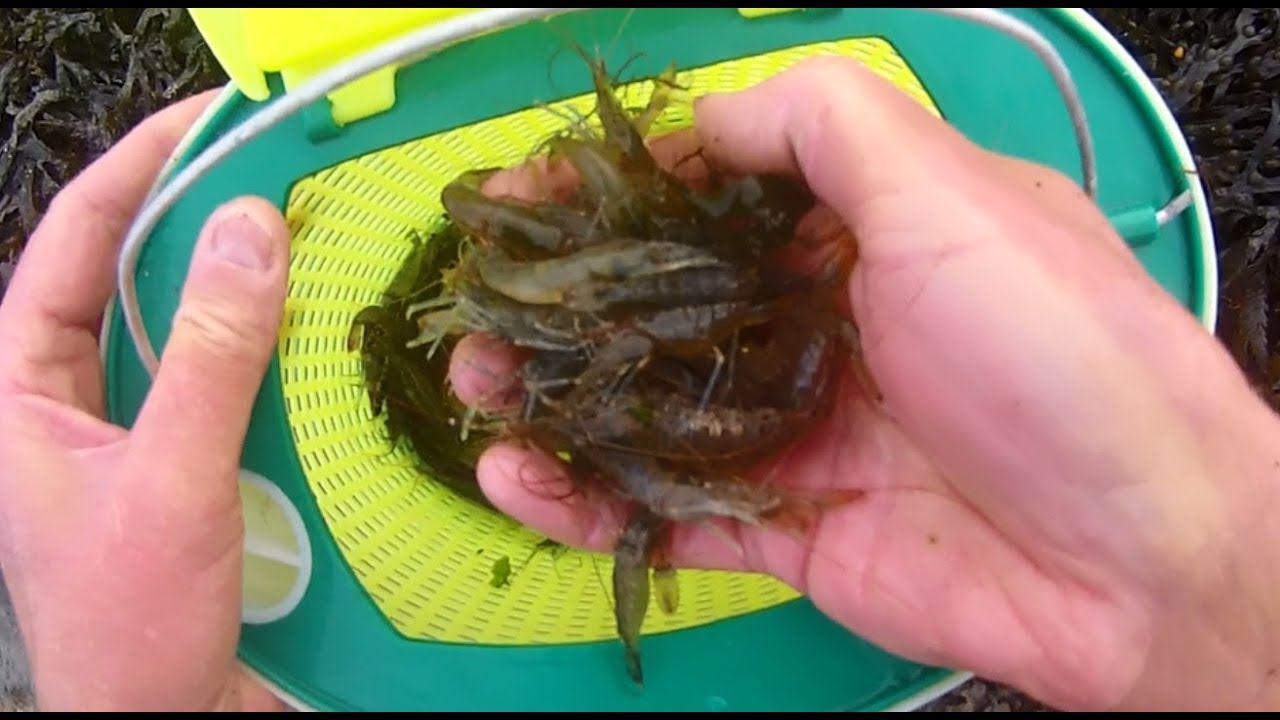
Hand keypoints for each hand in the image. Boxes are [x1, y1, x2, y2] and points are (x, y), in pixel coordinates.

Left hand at [0, 91, 290, 710]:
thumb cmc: (131, 626)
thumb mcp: (169, 479)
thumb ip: (207, 355)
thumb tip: (250, 230)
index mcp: (17, 386)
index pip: (75, 241)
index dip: (140, 168)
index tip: (215, 121)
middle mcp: (67, 393)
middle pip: (130, 270)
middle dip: (200, 213)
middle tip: (278, 165)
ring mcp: (128, 426)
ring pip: (183, 322)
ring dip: (242, 279)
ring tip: (306, 230)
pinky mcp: (185, 458)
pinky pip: (225, 376)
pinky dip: (268, 346)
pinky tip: (316, 327)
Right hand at [449, 57, 1279, 710]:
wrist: (1141, 553)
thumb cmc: (1058, 355)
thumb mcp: (950, 192)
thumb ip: (827, 123)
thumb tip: (706, 117)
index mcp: (860, 235)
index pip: (706, 196)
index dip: (609, 192)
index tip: (526, 197)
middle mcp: (824, 326)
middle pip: (661, 309)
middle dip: (559, 307)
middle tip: (477, 314)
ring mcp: (801, 431)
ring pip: (650, 411)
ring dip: (554, 403)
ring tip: (477, 397)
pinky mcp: (793, 528)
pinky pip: (674, 511)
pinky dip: (593, 504)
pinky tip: (525, 486)